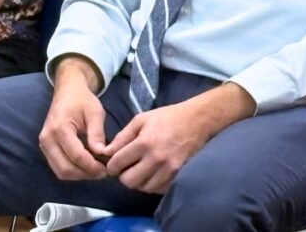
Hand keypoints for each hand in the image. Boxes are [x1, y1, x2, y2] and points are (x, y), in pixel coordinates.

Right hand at [38, 56, 107, 180]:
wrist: (67, 92)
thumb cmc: (82, 100)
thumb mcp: (95, 112)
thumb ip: (97, 133)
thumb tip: (102, 153)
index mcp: (60, 129)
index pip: (76, 155)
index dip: (92, 166)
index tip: (107, 169)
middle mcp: (47, 139)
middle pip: (65, 168)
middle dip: (85, 174)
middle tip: (103, 173)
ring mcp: (44, 145)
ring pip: (60, 171)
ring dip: (79, 175)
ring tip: (97, 171)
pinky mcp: (46, 149)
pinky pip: (57, 166)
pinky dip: (72, 170)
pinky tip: (87, 167)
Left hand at [104, 83, 253, 193]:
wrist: (199, 120)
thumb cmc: (169, 117)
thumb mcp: (142, 119)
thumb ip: (122, 136)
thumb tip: (106, 152)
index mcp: (144, 142)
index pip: (117, 164)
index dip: (112, 165)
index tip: (115, 163)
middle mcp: (156, 158)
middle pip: (128, 181)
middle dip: (124, 176)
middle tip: (128, 168)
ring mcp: (169, 169)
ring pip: (144, 187)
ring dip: (139, 181)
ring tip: (142, 170)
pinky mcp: (178, 174)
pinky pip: (159, 188)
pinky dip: (153, 184)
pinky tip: (154, 173)